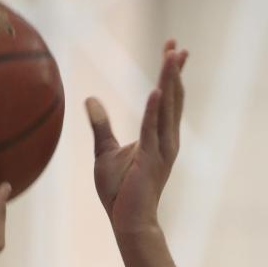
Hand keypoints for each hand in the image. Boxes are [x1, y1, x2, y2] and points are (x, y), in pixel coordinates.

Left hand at [86, 40, 187, 235]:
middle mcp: (166, 140)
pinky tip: (156, 90)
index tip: (172, 47)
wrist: (128, 221)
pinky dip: (154, 110)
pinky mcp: (150, 161)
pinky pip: (151, 131)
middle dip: (174, 70)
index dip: (171, 73)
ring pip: (167, 109)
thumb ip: (101, 125)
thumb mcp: (105, 151)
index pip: (168, 98)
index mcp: (159, 136)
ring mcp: (161, 150)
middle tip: (177, 45)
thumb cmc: (119, 192)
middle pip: (173, 98)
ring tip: (172, 56)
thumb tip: (90, 98)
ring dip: (169, 82)